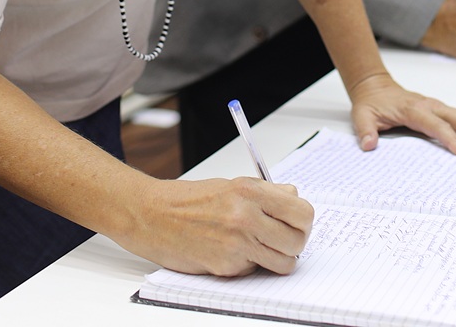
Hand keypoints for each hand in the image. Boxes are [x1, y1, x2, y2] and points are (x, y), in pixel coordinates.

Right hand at [128, 177, 314, 275]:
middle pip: (298, 240)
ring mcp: (237, 244)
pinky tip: (233, 252)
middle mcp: (246, 217)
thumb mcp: (231, 184)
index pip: (302, 212)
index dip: (303, 221)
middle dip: (295, 243)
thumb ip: (266, 192)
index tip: (296, 224)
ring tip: (262, 249)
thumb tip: (294, 199)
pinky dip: (250, 265)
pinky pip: (255, 271)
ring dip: (278, 259)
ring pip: (284, 263)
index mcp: (250, 191)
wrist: (151, 215)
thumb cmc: (188, 199)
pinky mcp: (225, 267)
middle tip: (282, 239)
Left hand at [347, 72, 455, 156]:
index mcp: (413, 109)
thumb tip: (369, 145)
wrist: (375, 86)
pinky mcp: (443, 109)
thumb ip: (365, 130)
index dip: (451, 139)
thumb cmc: (371, 104)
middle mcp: (431, 105)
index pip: (436, 125)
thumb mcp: (361, 116)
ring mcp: (439, 106)